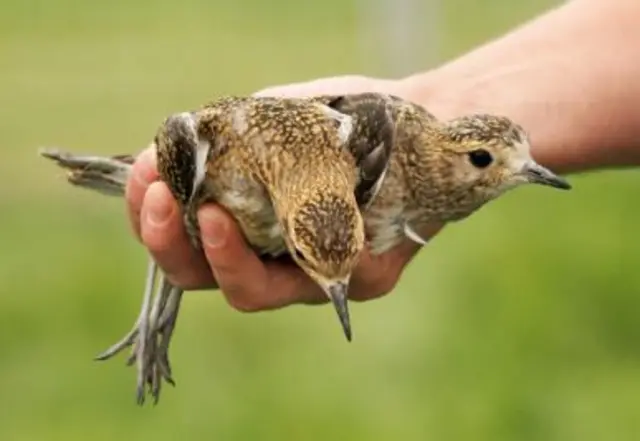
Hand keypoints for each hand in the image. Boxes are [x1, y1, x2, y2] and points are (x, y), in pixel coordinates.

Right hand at [125, 75, 444, 310]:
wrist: (409, 122)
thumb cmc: (331, 122)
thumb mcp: (270, 121)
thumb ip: (222, 141)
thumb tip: (158, 153)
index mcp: (237, 224)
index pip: (178, 238)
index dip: (150, 218)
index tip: (143, 176)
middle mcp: (268, 258)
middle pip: (201, 276)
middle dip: (170, 243)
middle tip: (161, 199)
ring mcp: (311, 273)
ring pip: (252, 292)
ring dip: (224, 258)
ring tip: (213, 215)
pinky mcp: (360, 277)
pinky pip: (322, 272)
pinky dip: (298, 249)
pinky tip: (294, 211)